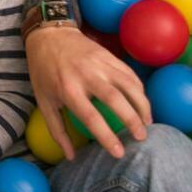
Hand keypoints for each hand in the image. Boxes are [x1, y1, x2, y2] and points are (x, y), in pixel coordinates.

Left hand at [27, 24, 150, 158]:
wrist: (48, 35)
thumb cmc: (43, 72)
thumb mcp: (43, 101)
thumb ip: (57, 129)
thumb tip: (70, 156)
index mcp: (68, 89)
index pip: (91, 117)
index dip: (107, 137)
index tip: (119, 153)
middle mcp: (86, 75)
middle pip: (115, 99)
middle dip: (132, 120)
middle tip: (142, 138)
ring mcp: (99, 63)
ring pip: (128, 84)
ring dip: (142, 104)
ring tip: (148, 122)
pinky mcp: (108, 54)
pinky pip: (128, 73)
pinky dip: (139, 88)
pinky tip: (142, 102)